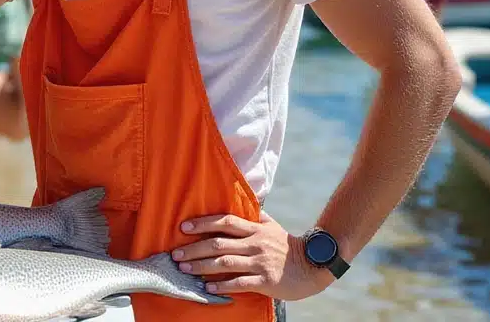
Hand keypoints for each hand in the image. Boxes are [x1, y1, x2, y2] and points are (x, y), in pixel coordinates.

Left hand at [174, 213, 330, 301]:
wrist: (314, 266)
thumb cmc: (287, 246)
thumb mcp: (272, 226)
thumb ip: (255, 216)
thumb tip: (243, 202)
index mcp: (255, 229)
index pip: (225, 222)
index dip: (202, 223)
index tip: (183, 227)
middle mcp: (255, 243)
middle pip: (219, 243)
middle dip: (194, 248)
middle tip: (175, 254)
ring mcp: (260, 262)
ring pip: (226, 262)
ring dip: (202, 266)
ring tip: (185, 269)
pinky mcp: (266, 281)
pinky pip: (240, 283)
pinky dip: (222, 285)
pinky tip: (208, 287)